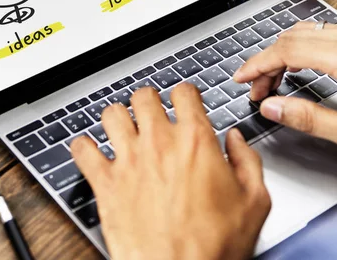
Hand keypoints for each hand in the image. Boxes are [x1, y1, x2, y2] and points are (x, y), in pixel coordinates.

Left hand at [71, 84, 270, 259]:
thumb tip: (235, 141)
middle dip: (149, 100)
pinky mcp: (105, 184)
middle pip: (144, 96)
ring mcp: (129, 160)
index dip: (185, 93)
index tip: (184, 100)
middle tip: (152, 111)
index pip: (184, 92)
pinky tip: (91, 150)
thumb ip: (247, 161)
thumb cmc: (214, 247)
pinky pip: (82, 150)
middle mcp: (159, 143)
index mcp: (195, 141)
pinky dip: (83, 146)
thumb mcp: (255, 202)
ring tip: (123, 127)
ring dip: (118, 117)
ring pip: (112, 114)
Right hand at [234, 23, 336, 163]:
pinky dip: (304, 48)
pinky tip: (299, 64)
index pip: (288, 50)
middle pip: (294, 37)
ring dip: (285, 53)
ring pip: (308, 32)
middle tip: (255, 86)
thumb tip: (272, 106)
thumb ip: (307, 118)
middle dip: (267, 61)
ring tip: (272, 79)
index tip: (241, 77)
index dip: (258, 64)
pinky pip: (326, 34)